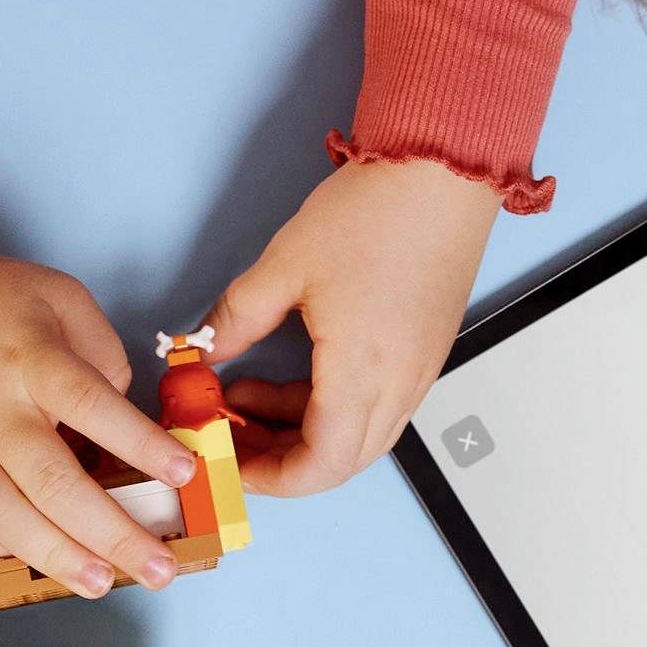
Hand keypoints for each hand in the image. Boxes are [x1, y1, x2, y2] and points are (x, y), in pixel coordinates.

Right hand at [0, 256, 195, 594]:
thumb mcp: (58, 296)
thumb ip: (101, 353)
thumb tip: (124, 419)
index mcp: (30, 358)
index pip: (90, 404)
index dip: (139, 443)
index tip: (182, 474)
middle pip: (51, 480)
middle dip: (111, 532)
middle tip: (158, 567)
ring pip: (0, 512)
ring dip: (55, 555)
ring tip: (101, 582)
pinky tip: (34, 558)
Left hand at [203, 158, 496, 496]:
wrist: (443, 168)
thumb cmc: (378, 211)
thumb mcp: (285, 265)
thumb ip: (236, 319)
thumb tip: (203, 350)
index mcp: (364, 373)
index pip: (320, 466)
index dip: (271, 478)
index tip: (230, 462)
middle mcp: (401, 384)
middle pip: (340, 460)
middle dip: (278, 459)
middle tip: (229, 434)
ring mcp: (419, 370)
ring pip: (359, 433)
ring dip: (301, 429)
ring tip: (246, 395)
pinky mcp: (424, 351)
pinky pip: (376, 403)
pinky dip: (330, 404)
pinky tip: (292, 372)